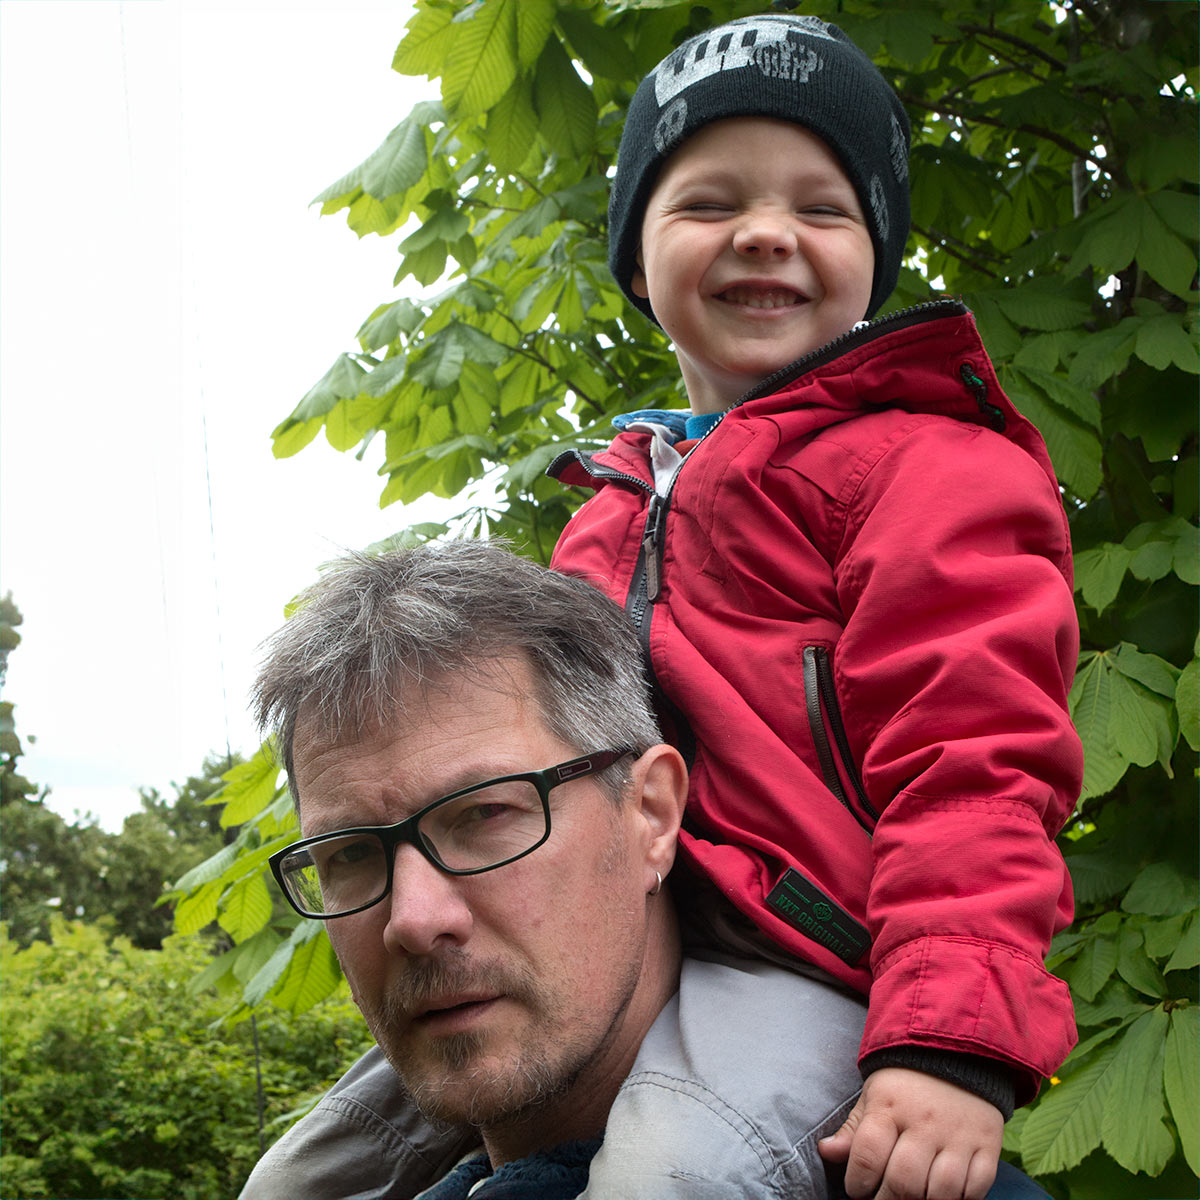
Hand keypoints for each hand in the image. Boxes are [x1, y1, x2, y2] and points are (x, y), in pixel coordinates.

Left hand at [817, 1067, 1002, 1199]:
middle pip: (904, 1182)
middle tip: (882, 1199)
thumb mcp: (874, 1095)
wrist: (957, 1052)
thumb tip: (826, 1152)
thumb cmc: (906, 1082)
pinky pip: (975, 1189)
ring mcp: (958, 1135)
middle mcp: (924, 1122)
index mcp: (889, 1106)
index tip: (857, 1189)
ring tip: (911, 1198)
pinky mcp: (987, 1145)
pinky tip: (942, 1195)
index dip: (857, 1183)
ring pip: (941, 1192)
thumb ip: (853, 1129)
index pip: (867, 1157)